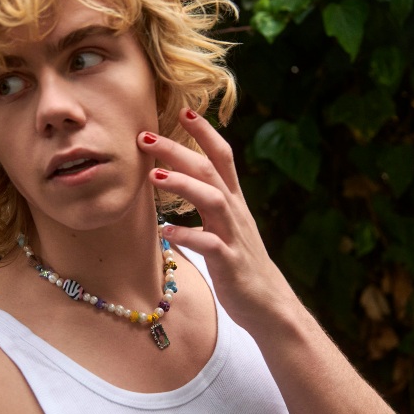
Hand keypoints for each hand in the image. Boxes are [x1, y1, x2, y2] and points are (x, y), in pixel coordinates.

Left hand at [138, 108, 289, 328]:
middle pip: (209, 170)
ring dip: (182, 185)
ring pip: (212, 199)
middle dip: (178, 149)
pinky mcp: (230, 262)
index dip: (205, 132)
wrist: (268, 303)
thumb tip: (175, 180)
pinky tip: (165, 231)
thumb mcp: (226, 226)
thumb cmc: (240, 263)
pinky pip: (209, 245)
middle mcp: (235, 212)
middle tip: (144, 136)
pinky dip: (187, 235)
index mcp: (234, 201)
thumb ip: (207, 201)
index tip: (183, 109)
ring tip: (153, 175)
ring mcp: (234, 235)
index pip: (222, 156)